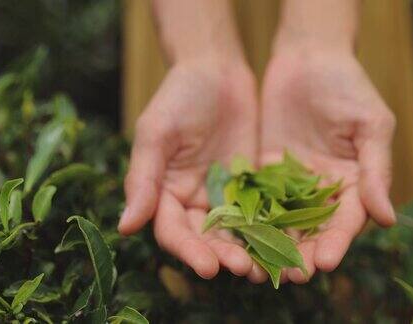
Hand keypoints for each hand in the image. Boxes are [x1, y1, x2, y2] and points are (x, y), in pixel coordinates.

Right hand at [118, 59, 257, 279]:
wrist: (216, 70)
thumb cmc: (178, 96)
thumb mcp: (156, 133)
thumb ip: (143, 179)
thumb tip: (125, 227)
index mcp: (165, 193)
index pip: (174, 232)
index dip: (189, 252)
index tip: (208, 268)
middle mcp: (194, 200)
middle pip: (207, 239)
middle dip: (224, 256)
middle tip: (245, 270)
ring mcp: (224, 194)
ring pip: (236, 231)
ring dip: (250, 250)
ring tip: (268, 265)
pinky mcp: (250, 184)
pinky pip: (261, 210)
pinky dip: (271, 227)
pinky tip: (287, 240)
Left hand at [259, 49, 396, 283]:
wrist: (309, 57)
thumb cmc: (348, 86)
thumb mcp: (371, 124)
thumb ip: (376, 170)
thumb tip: (388, 219)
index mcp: (355, 183)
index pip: (348, 220)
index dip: (338, 241)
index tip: (326, 262)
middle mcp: (323, 190)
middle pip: (314, 229)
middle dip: (303, 252)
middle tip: (291, 275)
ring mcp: (292, 183)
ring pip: (283, 221)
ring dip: (273, 244)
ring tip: (262, 266)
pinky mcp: (265, 171)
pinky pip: (257, 199)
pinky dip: (249, 218)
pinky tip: (237, 236)